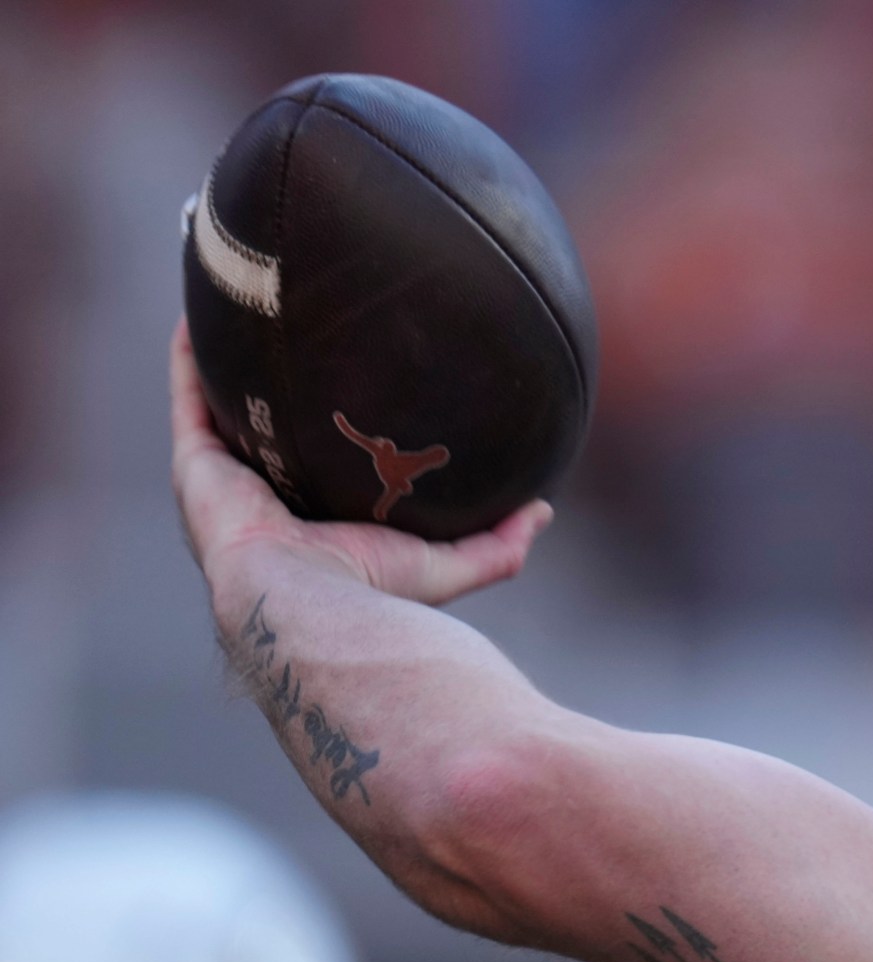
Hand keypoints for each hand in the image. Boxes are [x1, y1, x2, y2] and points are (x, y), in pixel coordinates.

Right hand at [170, 319, 551, 604]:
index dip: (332, 437)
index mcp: (314, 522)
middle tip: (300, 340)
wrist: (308, 600)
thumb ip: (497, 545)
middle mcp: (264, 499)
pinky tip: (200, 315)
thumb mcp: (447, 565)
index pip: (323, 471)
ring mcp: (225, 480)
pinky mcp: (196, 464)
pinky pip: (190, 398)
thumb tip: (543, 512)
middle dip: (277, 394)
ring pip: (222, 409)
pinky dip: (191, 358)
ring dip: (228, 364)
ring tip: (243, 310)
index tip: (356, 396)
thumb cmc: (374, 590)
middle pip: (268, 433)